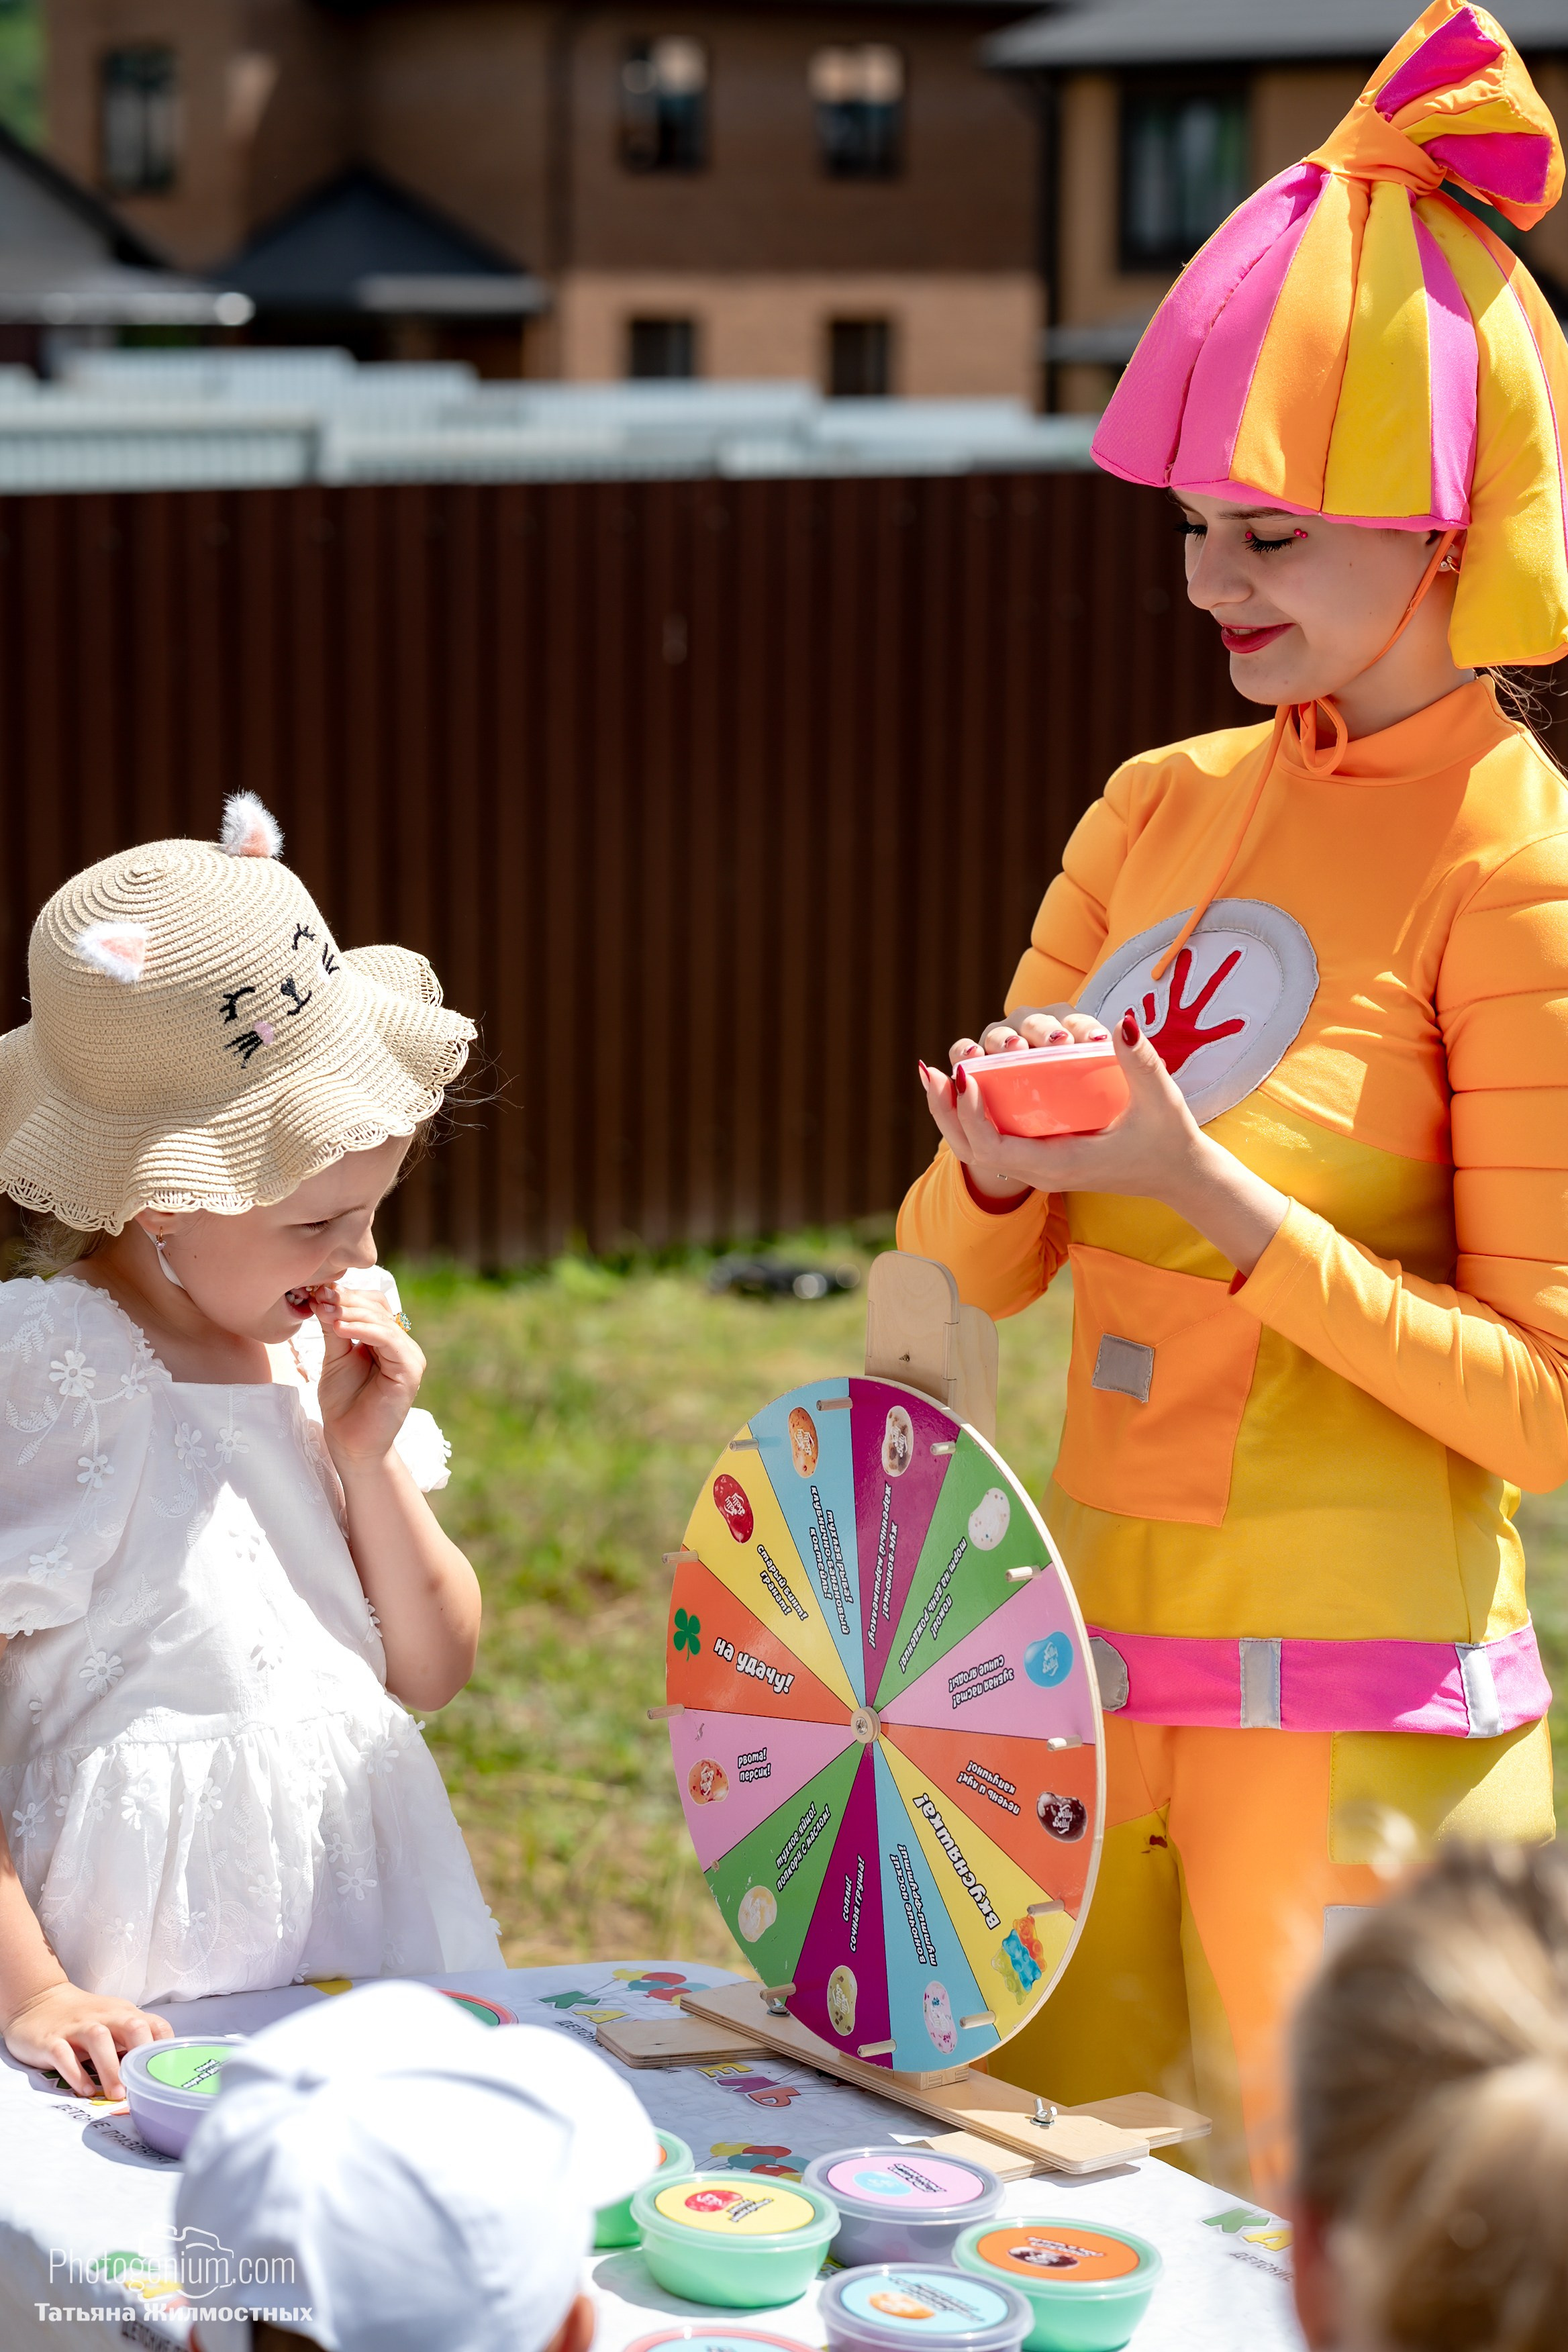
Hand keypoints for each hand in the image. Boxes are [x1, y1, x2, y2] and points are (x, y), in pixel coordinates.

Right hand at [4, 1980, 171, 2098]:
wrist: (38, 2002)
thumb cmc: (84, 2019)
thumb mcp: (113, 2022)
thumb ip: (132, 2040)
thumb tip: (154, 2071)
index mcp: (123, 2013)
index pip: (154, 2024)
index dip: (164, 2047)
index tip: (165, 2072)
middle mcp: (103, 2017)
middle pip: (131, 2026)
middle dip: (140, 2055)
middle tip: (142, 2085)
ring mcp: (76, 2027)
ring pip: (98, 2039)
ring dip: (110, 2067)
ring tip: (117, 2094)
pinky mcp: (51, 2040)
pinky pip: (63, 2054)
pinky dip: (75, 2073)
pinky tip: (85, 2090)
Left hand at [313, 1283, 423, 1473]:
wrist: (350, 1442)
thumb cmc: (343, 1403)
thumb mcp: (335, 1357)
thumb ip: (335, 1328)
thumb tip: (324, 1295)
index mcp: (387, 1339)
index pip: (373, 1304)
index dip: (347, 1295)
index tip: (316, 1291)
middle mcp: (402, 1344)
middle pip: (378, 1307)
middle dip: (346, 1301)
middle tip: (318, 1297)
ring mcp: (409, 1356)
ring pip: (382, 1321)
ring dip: (350, 1313)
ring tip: (322, 1310)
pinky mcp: (409, 1370)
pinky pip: (387, 1340)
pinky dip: (362, 1330)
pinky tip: (338, 1328)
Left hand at [921, 1009, 1289, 1274]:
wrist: (1179, 1175)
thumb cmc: (1169, 1138)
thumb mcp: (1159, 1099)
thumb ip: (1140, 1061)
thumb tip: (1120, 1023)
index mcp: (1060, 1164)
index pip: (995, 1146)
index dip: (971, 1111)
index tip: (965, 1073)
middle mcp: (1042, 1172)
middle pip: (972, 1150)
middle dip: (946, 1110)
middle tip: (930, 1070)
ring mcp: (1040, 1169)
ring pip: (977, 1151)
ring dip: (951, 1116)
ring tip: (935, 1077)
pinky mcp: (1044, 1160)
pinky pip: (993, 1145)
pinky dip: (971, 1119)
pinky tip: (964, 1090)